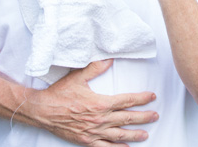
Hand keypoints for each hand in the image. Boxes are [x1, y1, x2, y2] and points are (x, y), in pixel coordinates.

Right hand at [28, 60, 157, 145]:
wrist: (42, 111)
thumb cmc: (59, 94)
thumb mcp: (78, 77)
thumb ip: (96, 68)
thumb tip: (110, 59)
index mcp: (100, 103)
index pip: (127, 100)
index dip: (141, 99)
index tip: (152, 97)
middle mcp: (99, 119)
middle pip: (127, 119)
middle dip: (143, 117)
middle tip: (155, 116)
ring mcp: (93, 132)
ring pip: (119, 135)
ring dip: (134, 135)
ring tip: (145, 135)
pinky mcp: (86, 141)